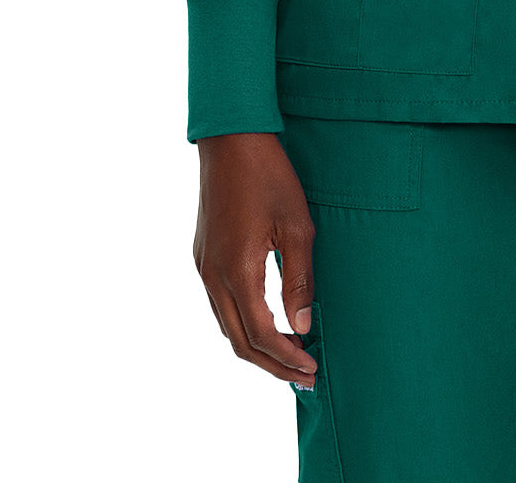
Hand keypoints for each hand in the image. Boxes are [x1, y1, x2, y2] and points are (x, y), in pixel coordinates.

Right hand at [193, 131, 318, 386]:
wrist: (232, 139)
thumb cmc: (270, 176)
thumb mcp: (297, 226)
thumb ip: (299, 279)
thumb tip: (302, 325)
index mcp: (237, 270)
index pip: (261, 334)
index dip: (287, 358)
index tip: (312, 370)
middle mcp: (212, 275)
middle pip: (238, 341)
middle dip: (272, 364)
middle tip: (304, 376)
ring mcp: (203, 266)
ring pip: (226, 326)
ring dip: (256, 347)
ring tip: (288, 358)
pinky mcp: (203, 256)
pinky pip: (219, 305)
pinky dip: (242, 324)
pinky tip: (265, 324)